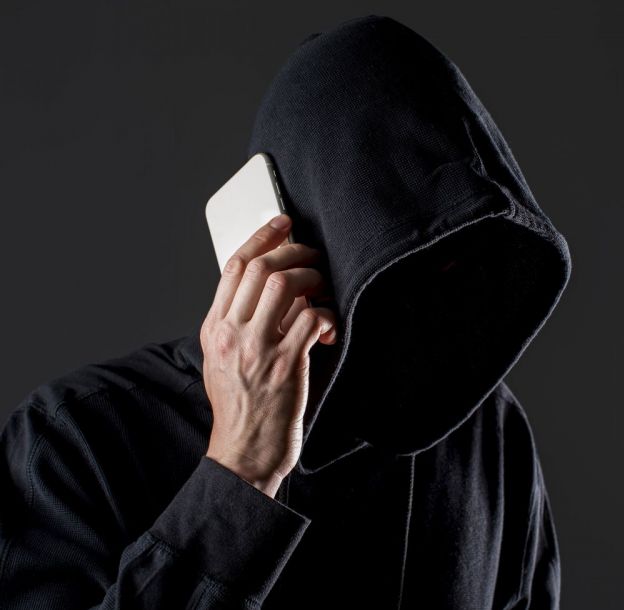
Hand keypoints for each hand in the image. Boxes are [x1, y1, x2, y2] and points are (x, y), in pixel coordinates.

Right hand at [200, 213, 337, 497]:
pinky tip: (330, 328)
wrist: (243, 454)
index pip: (234, 267)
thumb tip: (267, 291)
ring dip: (314, 280)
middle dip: (295, 252)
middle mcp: (232, 333)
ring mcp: (258, 348)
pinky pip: (313, 319)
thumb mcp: (223, 361)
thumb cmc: (241, 410)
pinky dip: (328, 315)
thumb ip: (238, 326)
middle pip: (262, 268)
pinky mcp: (286, 365)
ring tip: (324, 291)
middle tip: (314, 254)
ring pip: (286, 286)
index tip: (282, 222)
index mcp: (214, 328)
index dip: (261, 237)